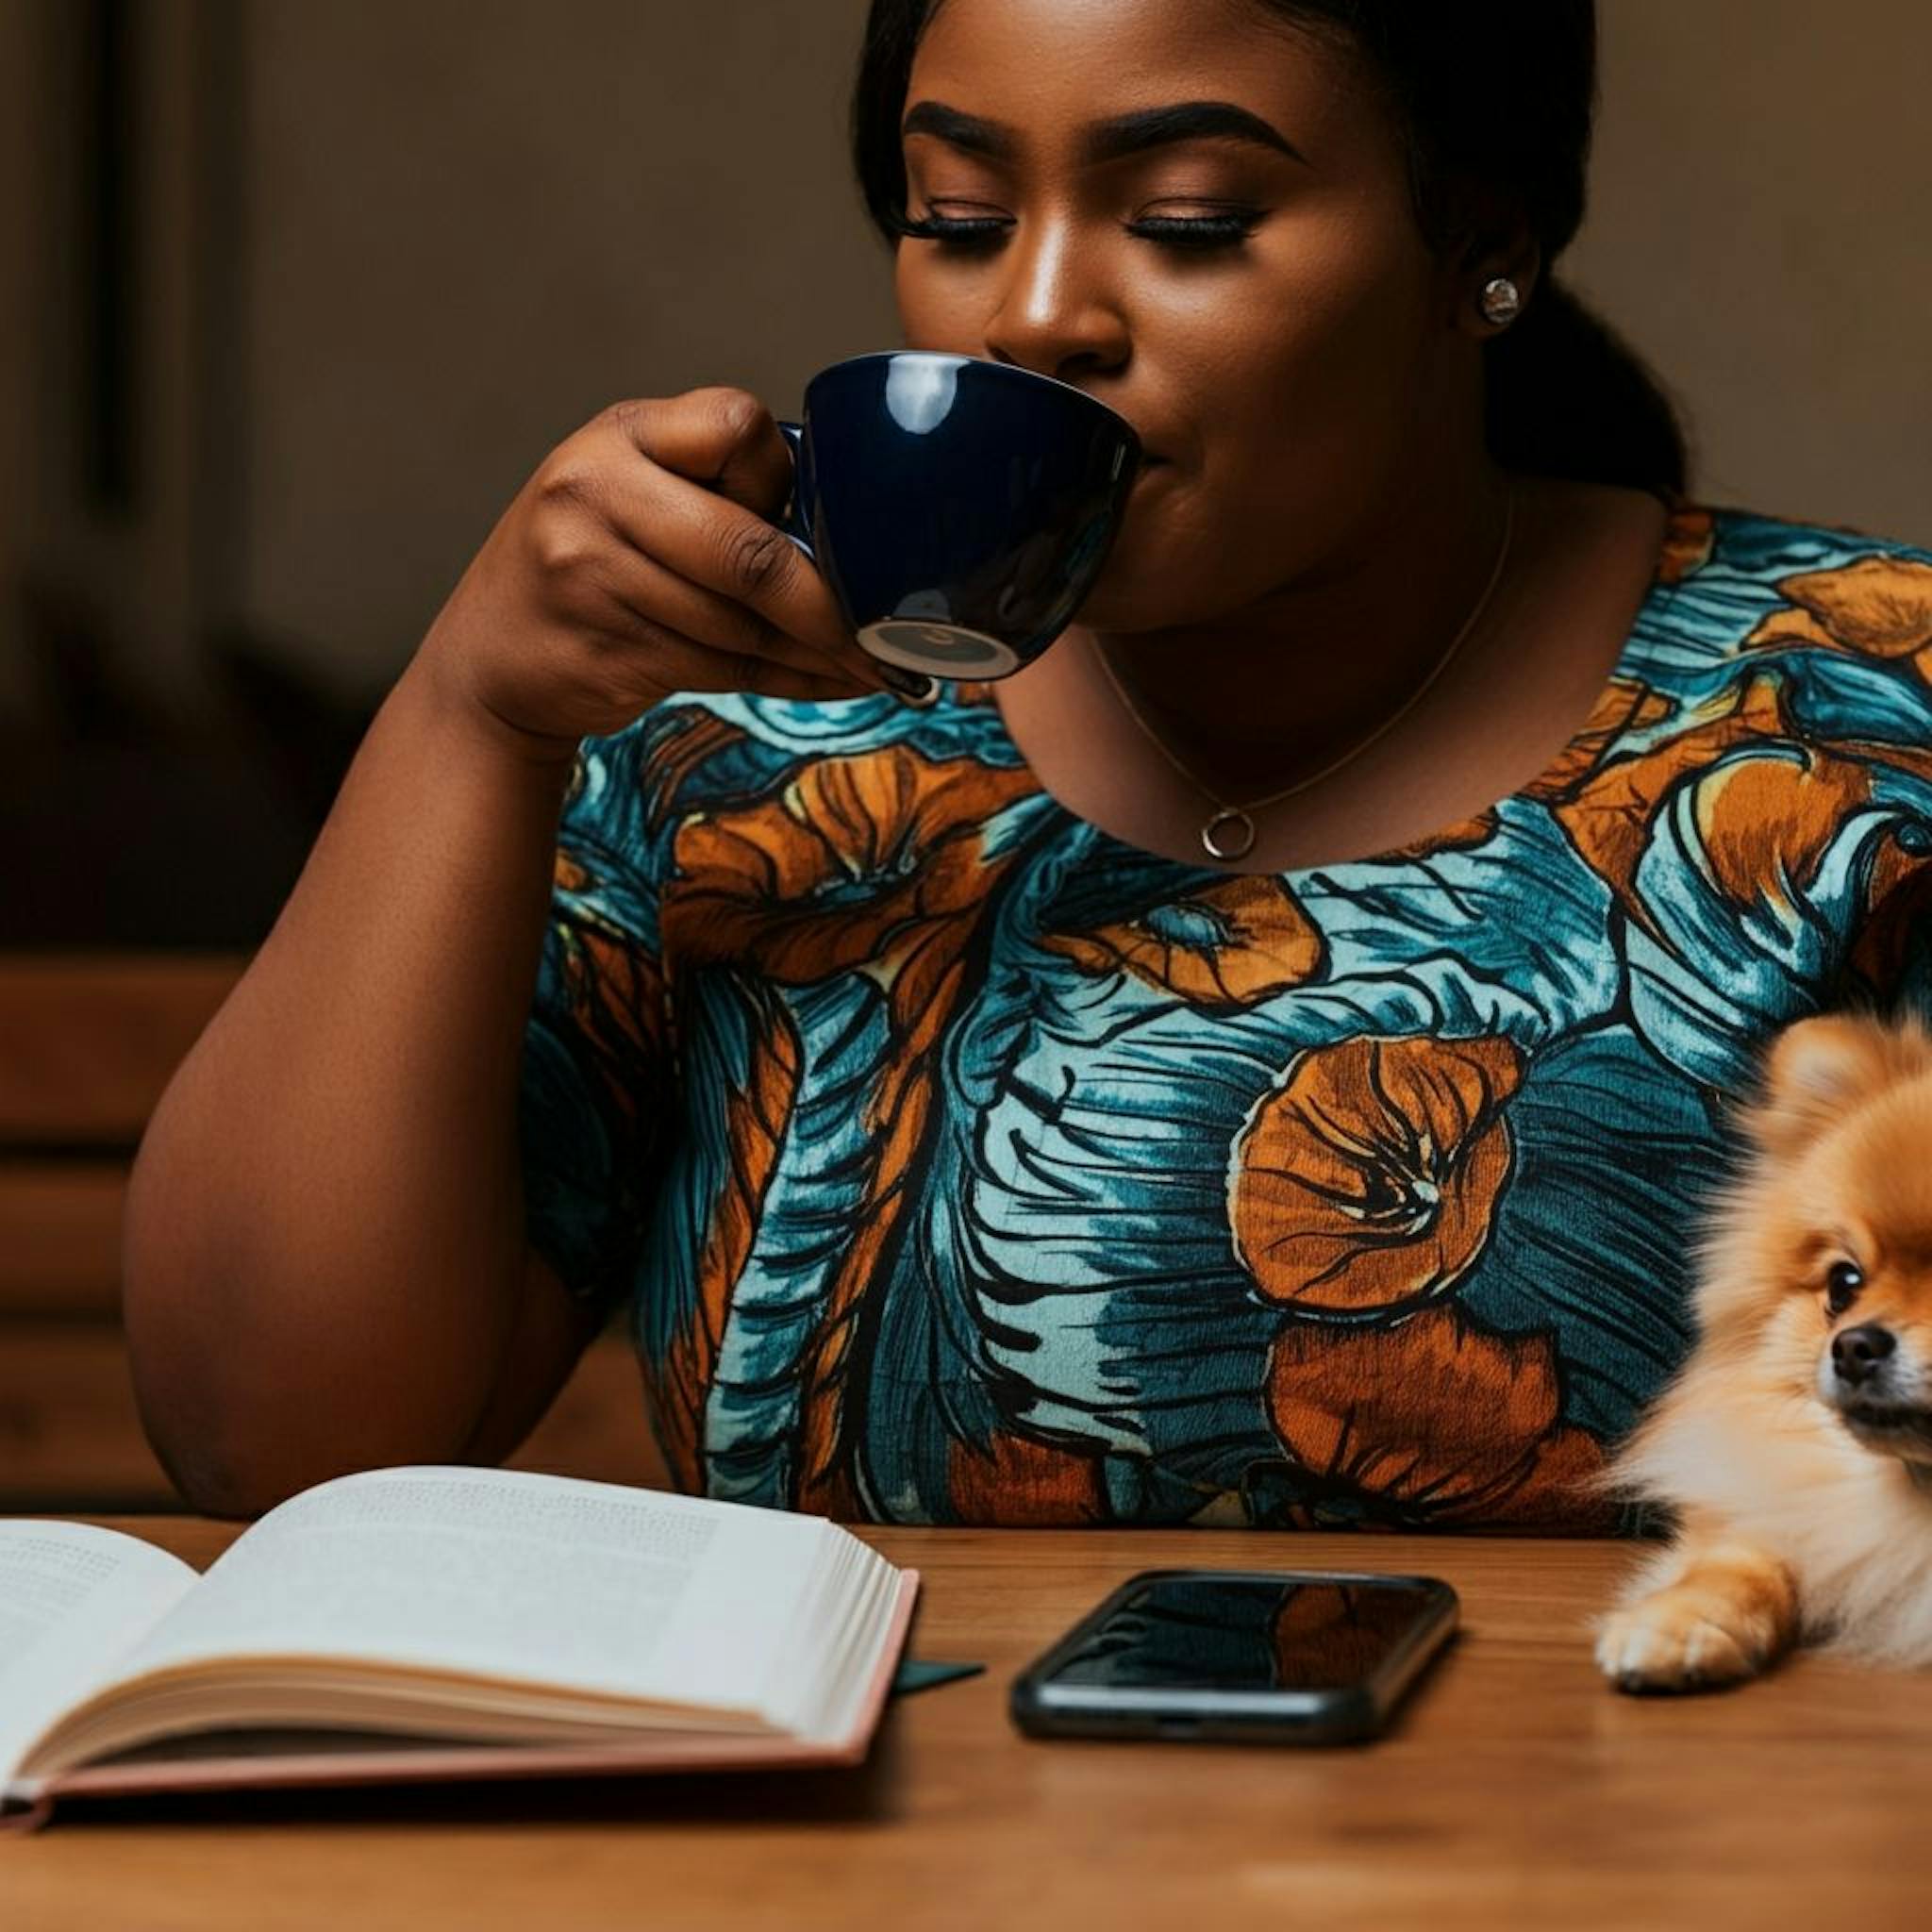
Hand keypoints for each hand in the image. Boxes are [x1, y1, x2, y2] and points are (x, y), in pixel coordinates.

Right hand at [415, 386, 898, 755]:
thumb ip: (713, 490)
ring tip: (876, 667)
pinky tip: (831, 683)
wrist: (490, 658)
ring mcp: (593, 574)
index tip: (800, 515)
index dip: (781, 478)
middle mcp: (596, 492)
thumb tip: (853, 533)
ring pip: (742, 623)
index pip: (736, 427)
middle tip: (888, 632)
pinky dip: (791, 681)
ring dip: (820, 653)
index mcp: (620, 434)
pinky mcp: (607, 649)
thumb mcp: (631, 490)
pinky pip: (726, 669)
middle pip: (748, 551)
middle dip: (827, 602)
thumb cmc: (591, 565)